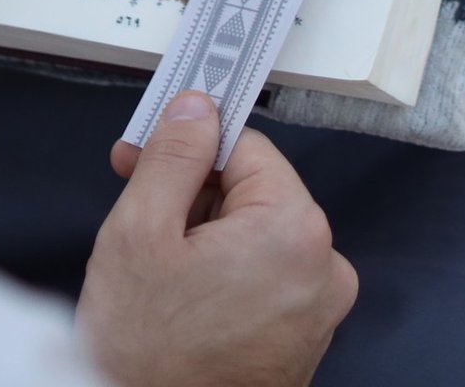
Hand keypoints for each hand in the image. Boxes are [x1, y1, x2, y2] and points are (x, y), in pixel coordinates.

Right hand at [78, 90, 356, 386]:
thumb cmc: (144, 360)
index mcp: (295, 230)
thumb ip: (172, 157)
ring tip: (162, 286)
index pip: (245, 147)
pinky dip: (224, 283)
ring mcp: (318, 310)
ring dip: (207, 245)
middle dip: (195, 203)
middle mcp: (325, 267)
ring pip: (255, 239)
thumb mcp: (139, 235)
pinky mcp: (302, 342)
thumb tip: (197, 105)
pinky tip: (185, 313)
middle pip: (253, 194)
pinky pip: (264, 282)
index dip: (188, 148)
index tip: (145, 153)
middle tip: (144, 235)